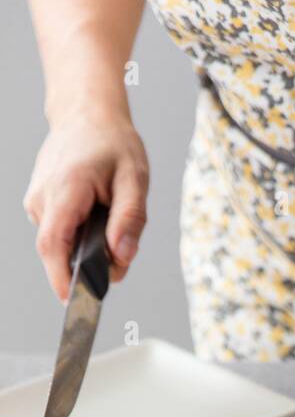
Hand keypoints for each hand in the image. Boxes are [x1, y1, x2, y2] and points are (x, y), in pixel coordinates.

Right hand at [24, 112, 148, 299]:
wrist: (87, 115)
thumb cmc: (112, 143)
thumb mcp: (135, 179)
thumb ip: (130, 220)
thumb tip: (122, 256)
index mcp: (66, 188)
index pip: (53, 244)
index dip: (60, 277)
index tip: (71, 301)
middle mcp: (43, 196)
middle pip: (56, 250)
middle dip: (84, 267)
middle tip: (116, 261)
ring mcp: (37, 200)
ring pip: (57, 244)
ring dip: (83, 249)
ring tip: (108, 228)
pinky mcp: (39, 204)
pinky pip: (57, 233)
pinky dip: (77, 237)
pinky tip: (94, 219)